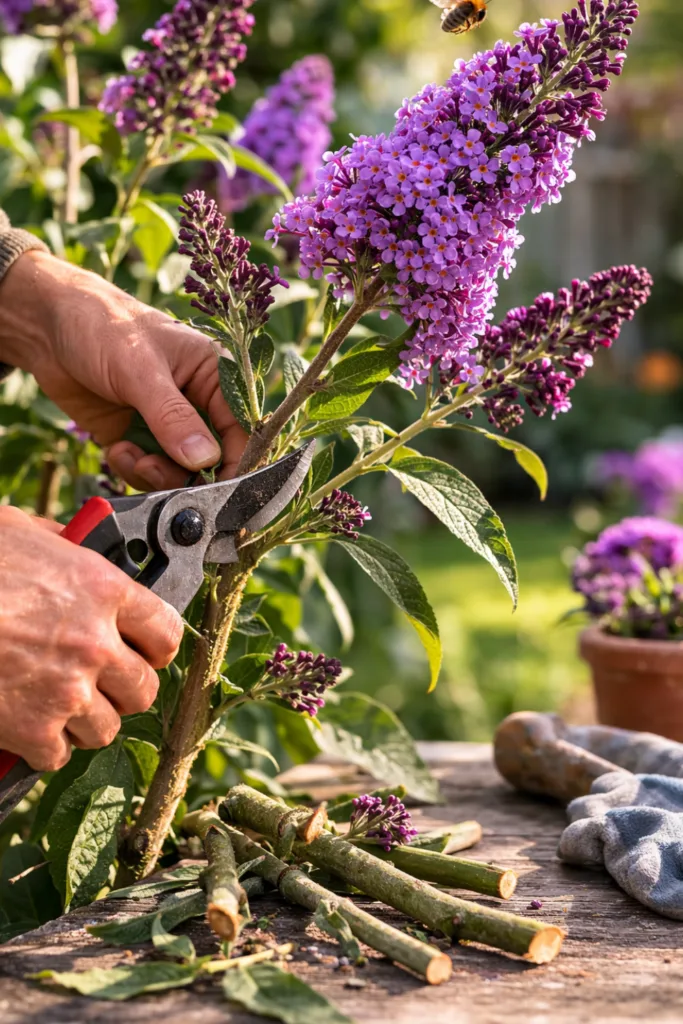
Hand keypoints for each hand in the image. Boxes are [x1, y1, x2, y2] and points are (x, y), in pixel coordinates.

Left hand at [0, 250, 247, 489]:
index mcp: (214, 375)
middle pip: (213, 458)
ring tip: (131, 456)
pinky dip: (133, 470)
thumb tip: (205, 460)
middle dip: (187, 474)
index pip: (241, 429)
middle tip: (156, 470)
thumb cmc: (102, 327)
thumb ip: (174, 417)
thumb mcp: (141, 370)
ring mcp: (166, 422)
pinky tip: (115, 449)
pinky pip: (147, 471)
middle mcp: (197, 402)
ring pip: (180, 471)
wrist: (45, 325)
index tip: (217, 488)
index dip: (234, 461)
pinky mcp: (136, 436)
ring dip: (157, 475)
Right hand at [0, 507, 182, 770]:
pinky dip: (43, 745)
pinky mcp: (32, 730)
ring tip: (59, 703)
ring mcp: (67, 690)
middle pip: (143, 688)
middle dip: (122, 689)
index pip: (165, 631)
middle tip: (100, 682)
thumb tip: (75, 543)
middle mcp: (96, 643)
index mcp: (102, 589)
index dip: (154, 645)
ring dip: (85, 720)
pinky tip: (26, 724)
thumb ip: (62, 543)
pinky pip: (59, 754)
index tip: (143, 650)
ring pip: (106, 728)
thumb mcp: (19, 530)